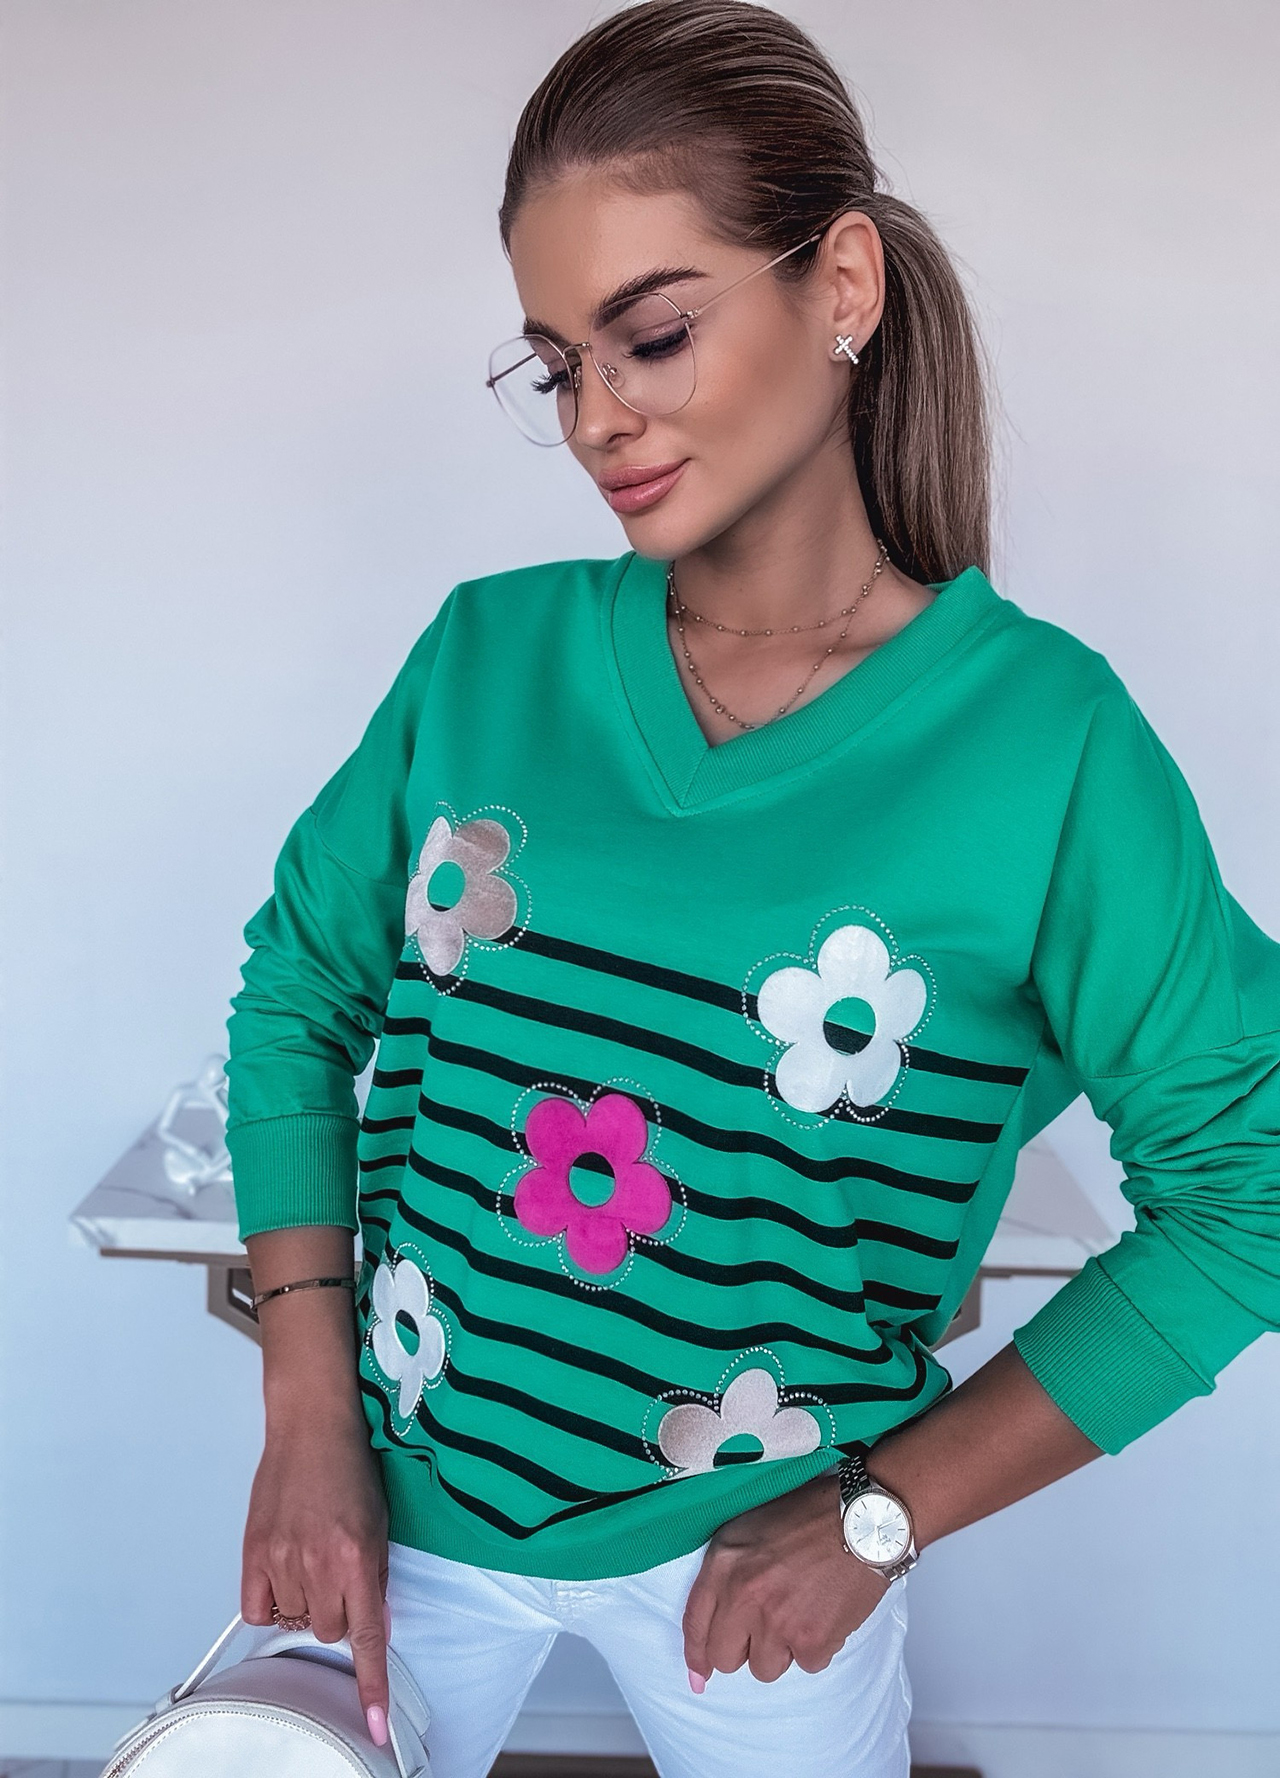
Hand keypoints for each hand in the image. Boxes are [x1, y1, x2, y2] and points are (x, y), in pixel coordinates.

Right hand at [241, 1412, 390, 1742]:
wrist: (312, 1426)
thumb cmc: (349, 1467)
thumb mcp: (380, 1525)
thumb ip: (373, 1580)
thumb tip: (370, 1625)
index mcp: (358, 1558)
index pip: (366, 1641)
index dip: (371, 1688)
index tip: (377, 1725)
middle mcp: (320, 1564)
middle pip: (330, 1632)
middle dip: (339, 1610)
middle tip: (337, 1570)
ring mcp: (282, 1560)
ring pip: (296, 1620)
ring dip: (305, 1600)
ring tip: (311, 1556)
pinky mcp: (253, 1553)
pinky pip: (257, 1609)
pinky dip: (270, 1600)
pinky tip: (282, 1571)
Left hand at [682, 1472, 887, 1687]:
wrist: (863, 1520)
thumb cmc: (810, 1516)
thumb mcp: (751, 1528)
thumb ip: (727, 1572)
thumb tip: (715, 1622)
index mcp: (724, 1563)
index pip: (694, 1623)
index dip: (696, 1655)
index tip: (699, 1675)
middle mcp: (743, 1595)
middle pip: (725, 1658)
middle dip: (743, 1649)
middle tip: (765, 1629)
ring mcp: (776, 1622)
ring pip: (765, 1669)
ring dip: (781, 1650)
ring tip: (800, 1612)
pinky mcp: (812, 1641)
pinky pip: (806, 1665)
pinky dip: (817, 1647)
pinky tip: (825, 1614)